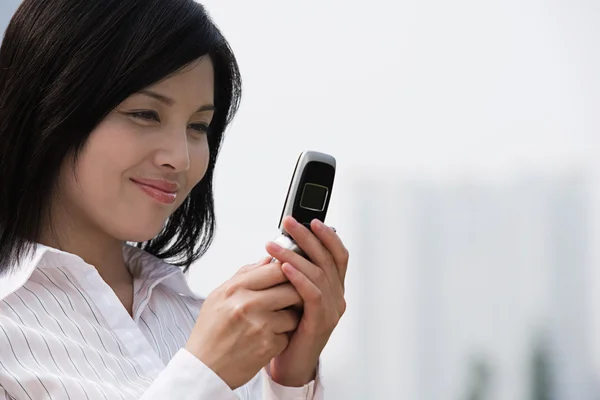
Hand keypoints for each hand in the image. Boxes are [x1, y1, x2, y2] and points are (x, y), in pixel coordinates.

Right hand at [185, 256, 302, 389]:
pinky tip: (267, 339)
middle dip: (295, 295)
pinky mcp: (268, 346)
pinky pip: (289, 335)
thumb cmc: (210, 332)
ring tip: (275, 322)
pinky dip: (282, 337)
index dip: (288, 271)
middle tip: (289, 300)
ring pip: (294, 314)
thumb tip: (268, 260)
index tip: (290, 276)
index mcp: (236, 289)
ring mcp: (260, 326)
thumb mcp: (219, 296)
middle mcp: (248, 305)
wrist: (204, 369)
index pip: (276, 269)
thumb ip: (245, 275)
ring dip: (290, 318)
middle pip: (292, 290)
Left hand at [265, 216, 348, 386]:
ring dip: (294, 255)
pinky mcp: (320, 321)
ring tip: (274, 245)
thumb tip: (282, 245)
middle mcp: (337, 296)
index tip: (312, 220)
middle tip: (289, 223)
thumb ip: (294, 273)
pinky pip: (312, 294)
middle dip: (307, 237)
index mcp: (333, 288)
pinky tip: (284, 268)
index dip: (328, 236)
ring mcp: (331, 310)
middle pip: (327, 259)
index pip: (338, 255)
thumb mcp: (293, 294)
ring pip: (318, 273)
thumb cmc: (289, 328)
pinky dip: (298, 278)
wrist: (289, 364)